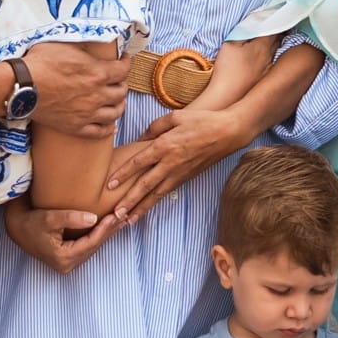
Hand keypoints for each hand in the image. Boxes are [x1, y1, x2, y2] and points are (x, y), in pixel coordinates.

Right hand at [3, 196, 123, 271]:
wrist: (17, 228)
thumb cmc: (31, 222)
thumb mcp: (49, 218)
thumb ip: (71, 218)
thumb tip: (94, 218)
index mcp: (62, 258)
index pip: (90, 243)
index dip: (105, 229)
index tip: (116, 214)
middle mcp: (67, 265)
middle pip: (94, 246)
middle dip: (110, 230)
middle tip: (125, 214)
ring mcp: (68, 263)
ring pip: (93, 247)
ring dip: (107, 233)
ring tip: (121, 218)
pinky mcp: (69, 258)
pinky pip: (88, 246)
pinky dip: (99, 235)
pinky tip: (109, 225)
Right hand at [25, 45, 130, 137]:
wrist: (22, 86)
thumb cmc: (40, 63)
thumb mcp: (65, 45)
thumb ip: (84, 47)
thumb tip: (94, 43)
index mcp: (97, 73)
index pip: (124, 70)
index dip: (127, 63)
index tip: (124, 60)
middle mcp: (97, 95)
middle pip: (122, 92)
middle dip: (122, 83)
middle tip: (117, 80)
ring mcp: (87, 113)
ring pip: (115, 113)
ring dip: (119, 105)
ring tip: (116, 101)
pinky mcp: (76, 127)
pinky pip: (99, 132)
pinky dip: (108, 129)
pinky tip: (110, 125)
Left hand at [103, 105, 244, 220]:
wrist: (228, 133)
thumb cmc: (201, 120)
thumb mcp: (175, 116)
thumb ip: (154, 127)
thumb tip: (139, 139)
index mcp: (165, 145)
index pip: (138, 162)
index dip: (122, 174)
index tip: (109, 185)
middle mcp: (170, 163)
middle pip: (145, 185)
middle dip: (129, 201)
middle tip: (114, 214)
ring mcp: (179, 173)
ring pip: (156, 195)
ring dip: (140, 208)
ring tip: (126, 221)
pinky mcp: (186, 178)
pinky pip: (166, 193)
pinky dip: (154, 203)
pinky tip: (145, 210)